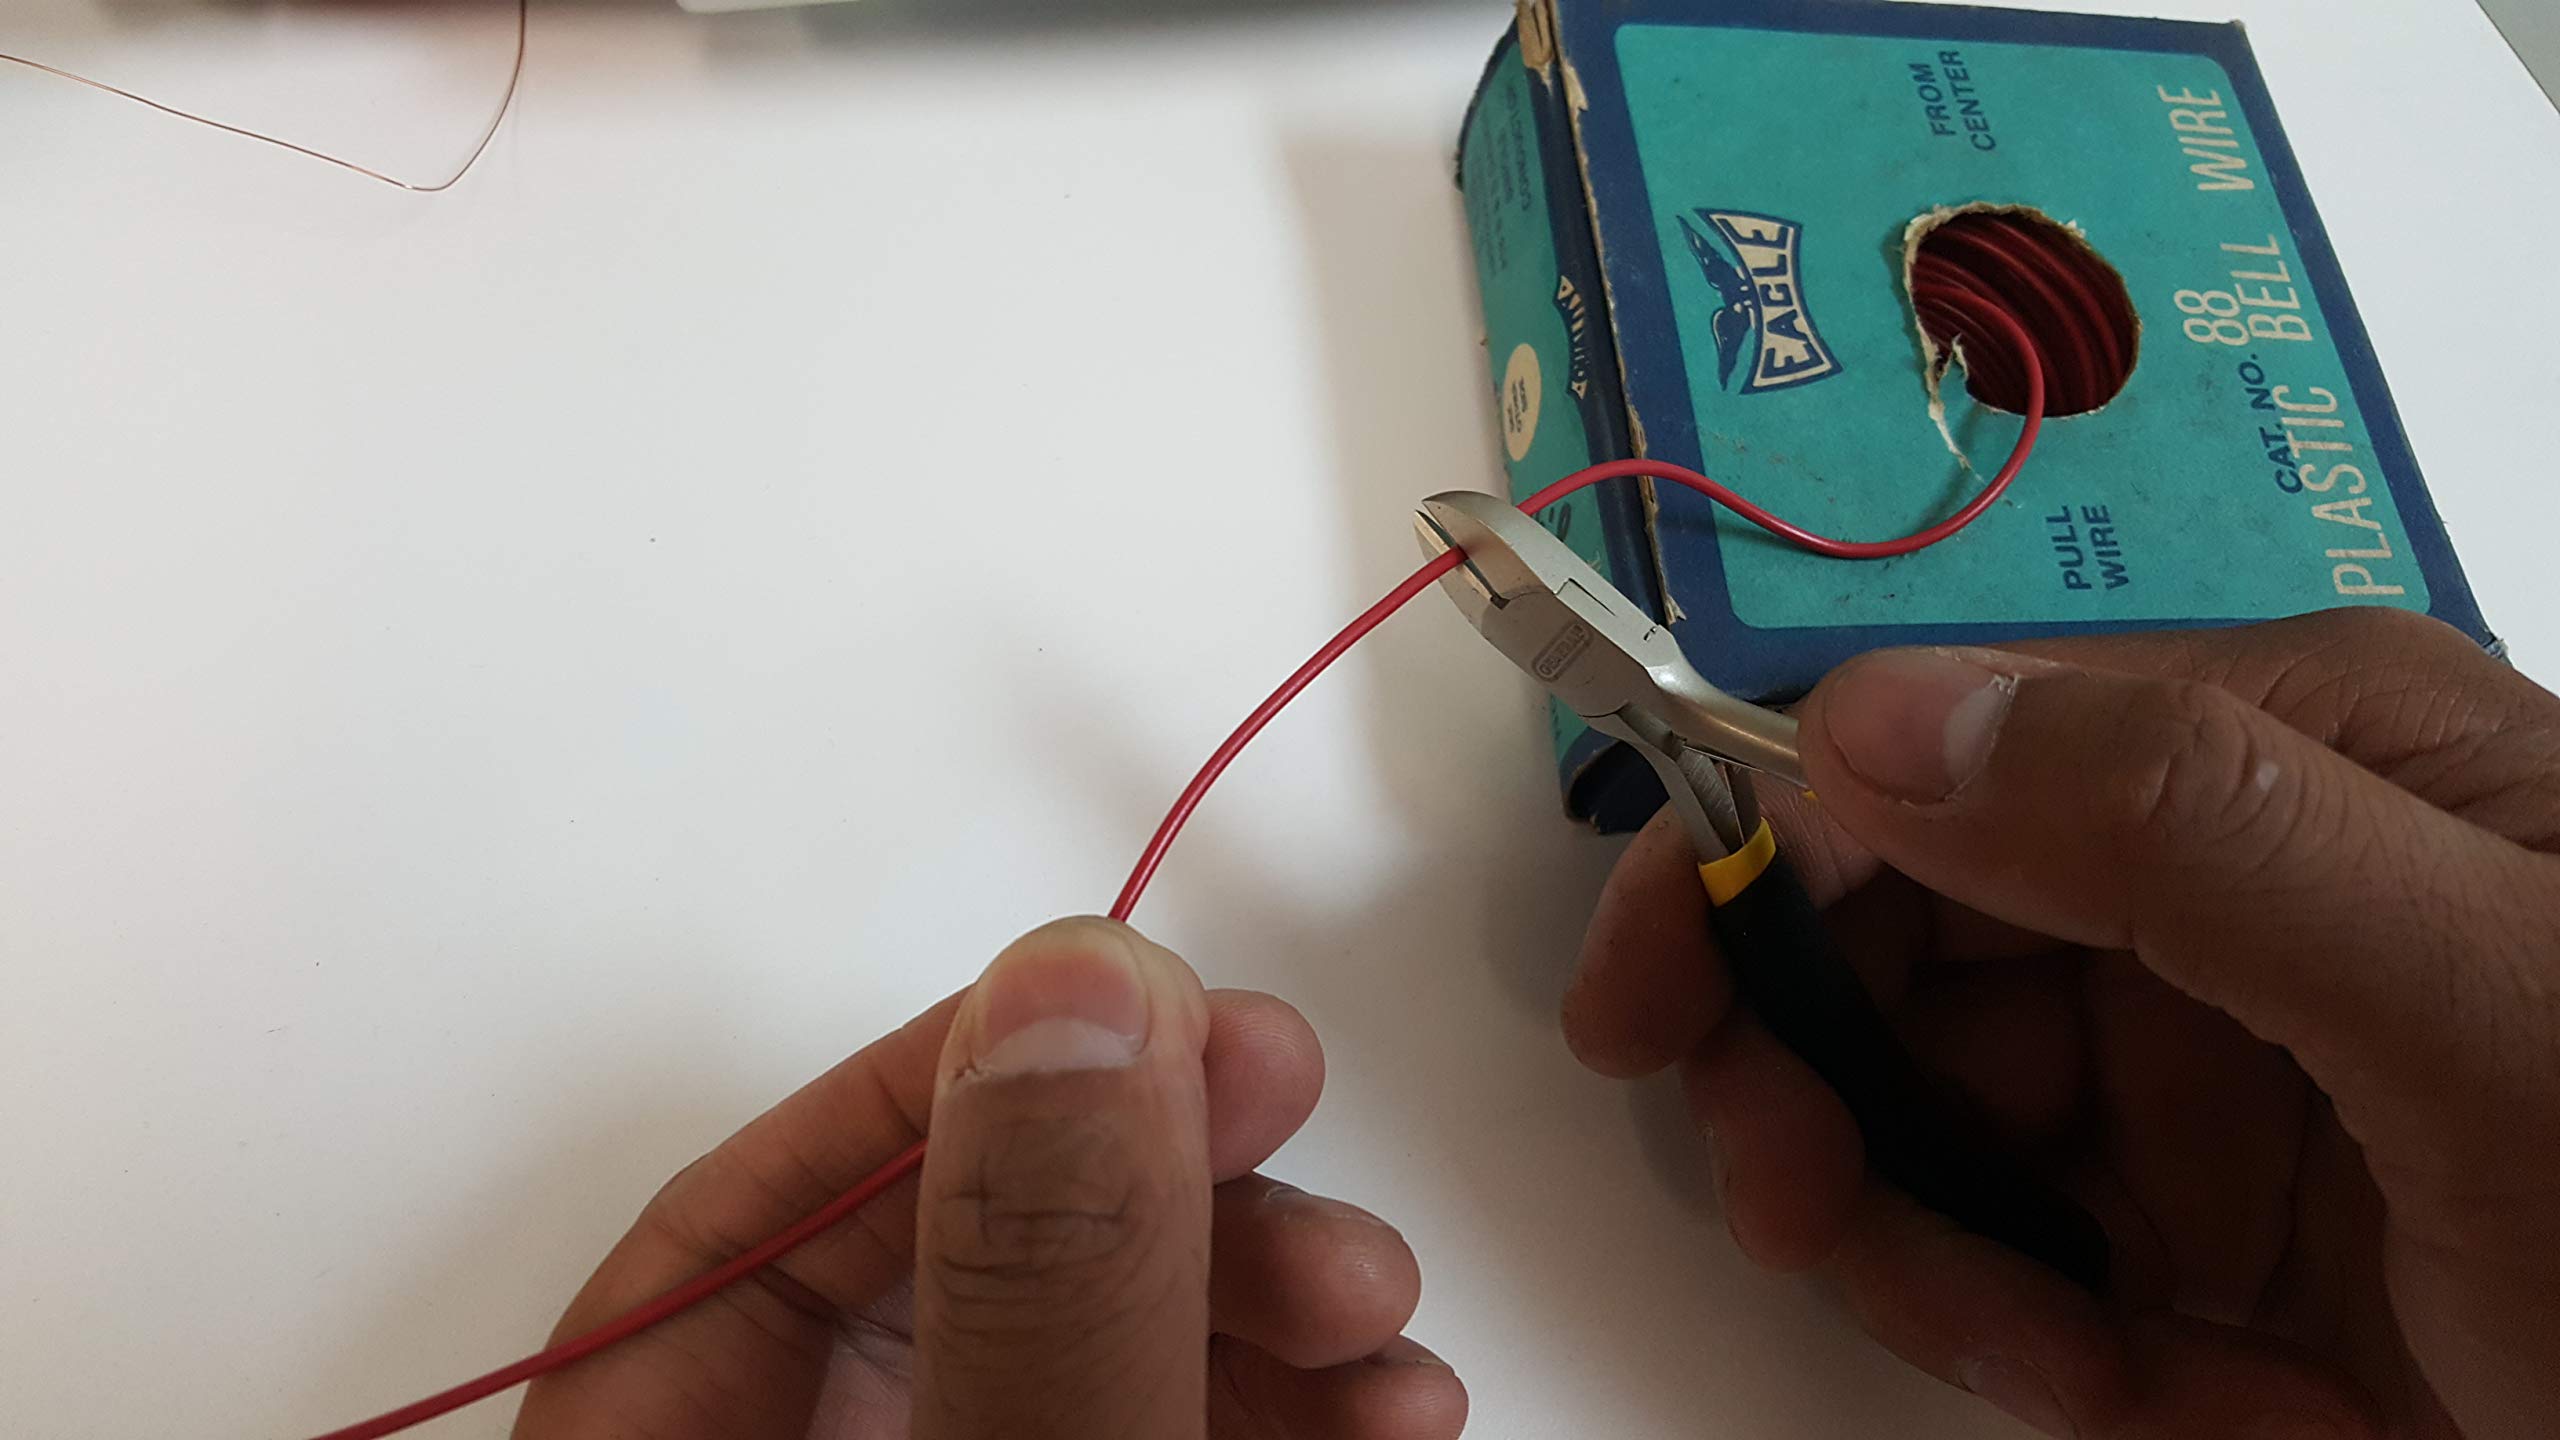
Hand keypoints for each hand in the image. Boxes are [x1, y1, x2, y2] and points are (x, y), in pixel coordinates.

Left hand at [514, 919, 1465, 1438]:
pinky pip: (1160, 1430)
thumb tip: (1074, 997)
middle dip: (1157, 1188)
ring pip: (1087, 1350)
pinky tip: (1387, 1404)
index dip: (945, 1088)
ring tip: (1377, 1314)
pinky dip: (1284, 1405)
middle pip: (950, 1270)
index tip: (1134, 1015)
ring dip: (1261, 1298)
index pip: (737, 1226)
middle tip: (1285, 1124)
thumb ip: (1036, 1281)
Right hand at [1568, 609, 2559, 1439]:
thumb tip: (1863, 715)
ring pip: (1929, 1107)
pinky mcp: (2210, 1244)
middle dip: (1806, 1051)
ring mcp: (2211, 1073)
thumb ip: (2181, 826)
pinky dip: (2012, 1329)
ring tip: (1975, 1322)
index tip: (1645, 977)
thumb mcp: (2484, 999)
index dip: (1760, 842)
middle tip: (1758, 1173)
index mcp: (2287, 755)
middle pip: (1898, 927)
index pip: (1938, 743)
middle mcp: (2224, 890)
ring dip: (1902, 1219)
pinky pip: (2019, 1259)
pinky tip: (2122, 1384)